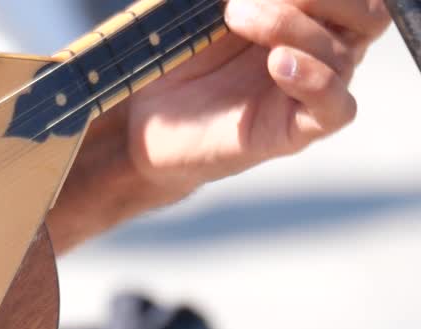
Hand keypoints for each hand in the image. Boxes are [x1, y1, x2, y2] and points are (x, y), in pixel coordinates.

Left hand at [124, 0, 392, 189]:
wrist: (144, 120)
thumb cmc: (179, 59)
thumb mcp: (207, 11)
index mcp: (310, 18)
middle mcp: (319, 52)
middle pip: (368, 15)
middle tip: (245, 0)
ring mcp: (308, 92)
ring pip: (343, 56)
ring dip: (290, 26)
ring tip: (236, 18)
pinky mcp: (293, 131)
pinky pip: (336, 108)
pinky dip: (316, 81)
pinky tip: (278, 64)